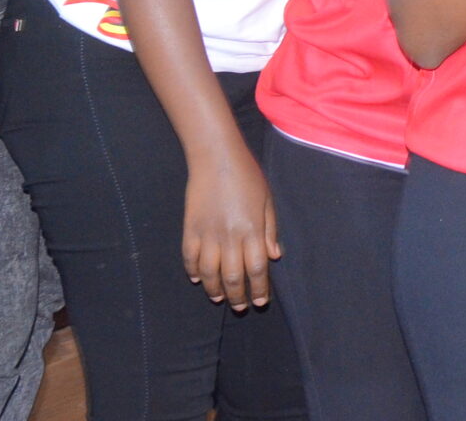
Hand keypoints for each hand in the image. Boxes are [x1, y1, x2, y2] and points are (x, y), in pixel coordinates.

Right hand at [181, 144, 279, 309]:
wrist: (216, 157)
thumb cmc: (247, 176)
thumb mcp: (267, 200)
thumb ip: (270, 230)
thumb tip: (275, 256)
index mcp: (252, 229)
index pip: (257, 269)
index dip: (259, 288)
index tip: (260, 301)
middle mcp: (229, 236)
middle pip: (233, 276)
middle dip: (238, 296)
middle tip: (240, 307)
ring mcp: (207, 234)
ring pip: (209, 273)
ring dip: (214, 289)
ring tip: (220, 298)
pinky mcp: (190, 228)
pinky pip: (190, 257)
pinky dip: (193, 271)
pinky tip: (197, 279)